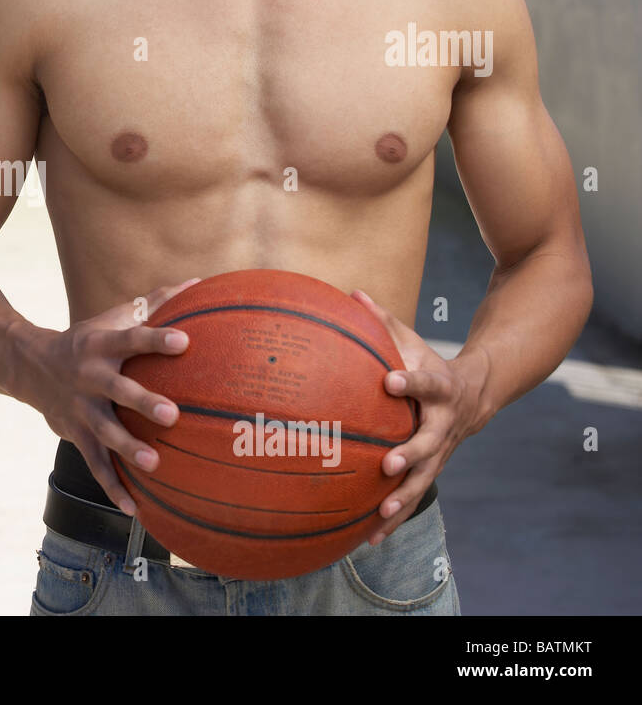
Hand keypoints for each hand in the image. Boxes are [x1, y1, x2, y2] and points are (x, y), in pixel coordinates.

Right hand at [13, 277, 201, 514]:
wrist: (30, 365)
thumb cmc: (88, 339)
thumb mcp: (112, 318)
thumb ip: (155, 302)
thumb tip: (198, 283)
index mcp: (101, 345)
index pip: (131, 339)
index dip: (156, 339)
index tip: (184, 341)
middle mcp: (89, 377)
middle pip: (117, 390)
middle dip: (143, 403)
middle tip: (172, 414)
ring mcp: (81, 409)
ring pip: (104, 432)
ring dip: (128, 449)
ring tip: (155, 464)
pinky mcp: (76, 435)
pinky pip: (95, 464)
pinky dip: (112, 487)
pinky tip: (134, 508)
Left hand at [351, 289, 491, 544]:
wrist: (478, 392)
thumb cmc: (430, 363)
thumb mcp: (412, 341)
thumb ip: (382, 321)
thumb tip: (351, 292)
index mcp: (439, 387)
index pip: (424, 382)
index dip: (410, 381)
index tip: (390, 380)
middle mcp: (444, 424)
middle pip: (430, 442)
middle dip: (411, 454)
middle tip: (389, 464)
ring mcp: (441, 451)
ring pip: (424, 479)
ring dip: (404, 497)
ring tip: (382, 512)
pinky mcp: (433, 470)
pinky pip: (413, 496)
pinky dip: (394, 517)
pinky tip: (370, 538)